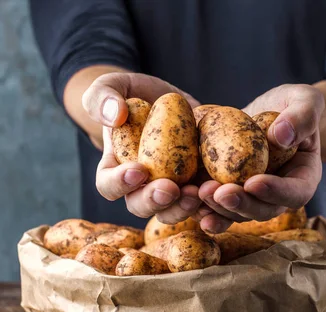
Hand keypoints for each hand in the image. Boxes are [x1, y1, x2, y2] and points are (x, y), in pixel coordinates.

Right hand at [83, 72, 202, 223]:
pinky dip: (210, 205)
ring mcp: (170, 191)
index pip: (109, 185)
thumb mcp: (115, 86)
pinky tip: (220, 194)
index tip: (138, 170)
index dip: (120, 183)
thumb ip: (104, 96)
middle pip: (141, 206)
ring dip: (183, 207)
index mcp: (115, 170)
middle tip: (170, 188)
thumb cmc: (134, 95)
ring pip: (172, 211)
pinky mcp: (196, 187)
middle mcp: (141, 188)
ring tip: (197, 192)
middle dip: (155, 200)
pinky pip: (202, 206)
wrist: (170, 102)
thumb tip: (114, 116)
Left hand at [197, 84, 323, 231]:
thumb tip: (281, 135)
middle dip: (240, 204)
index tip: (254, 182)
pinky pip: (214, 206)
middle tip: (221, 193)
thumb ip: (302, 116)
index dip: (275, 192)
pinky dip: (200, 205)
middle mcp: (277, 195)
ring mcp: (250, 196)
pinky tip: (185, 199)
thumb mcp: (305, 101)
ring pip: (236, 213)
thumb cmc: (293, 105)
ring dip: (217, 208)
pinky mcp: (227, 191)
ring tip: (199, 193)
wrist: (269, 112)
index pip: (295, 193)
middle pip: (262, 210)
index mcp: (302, 179)